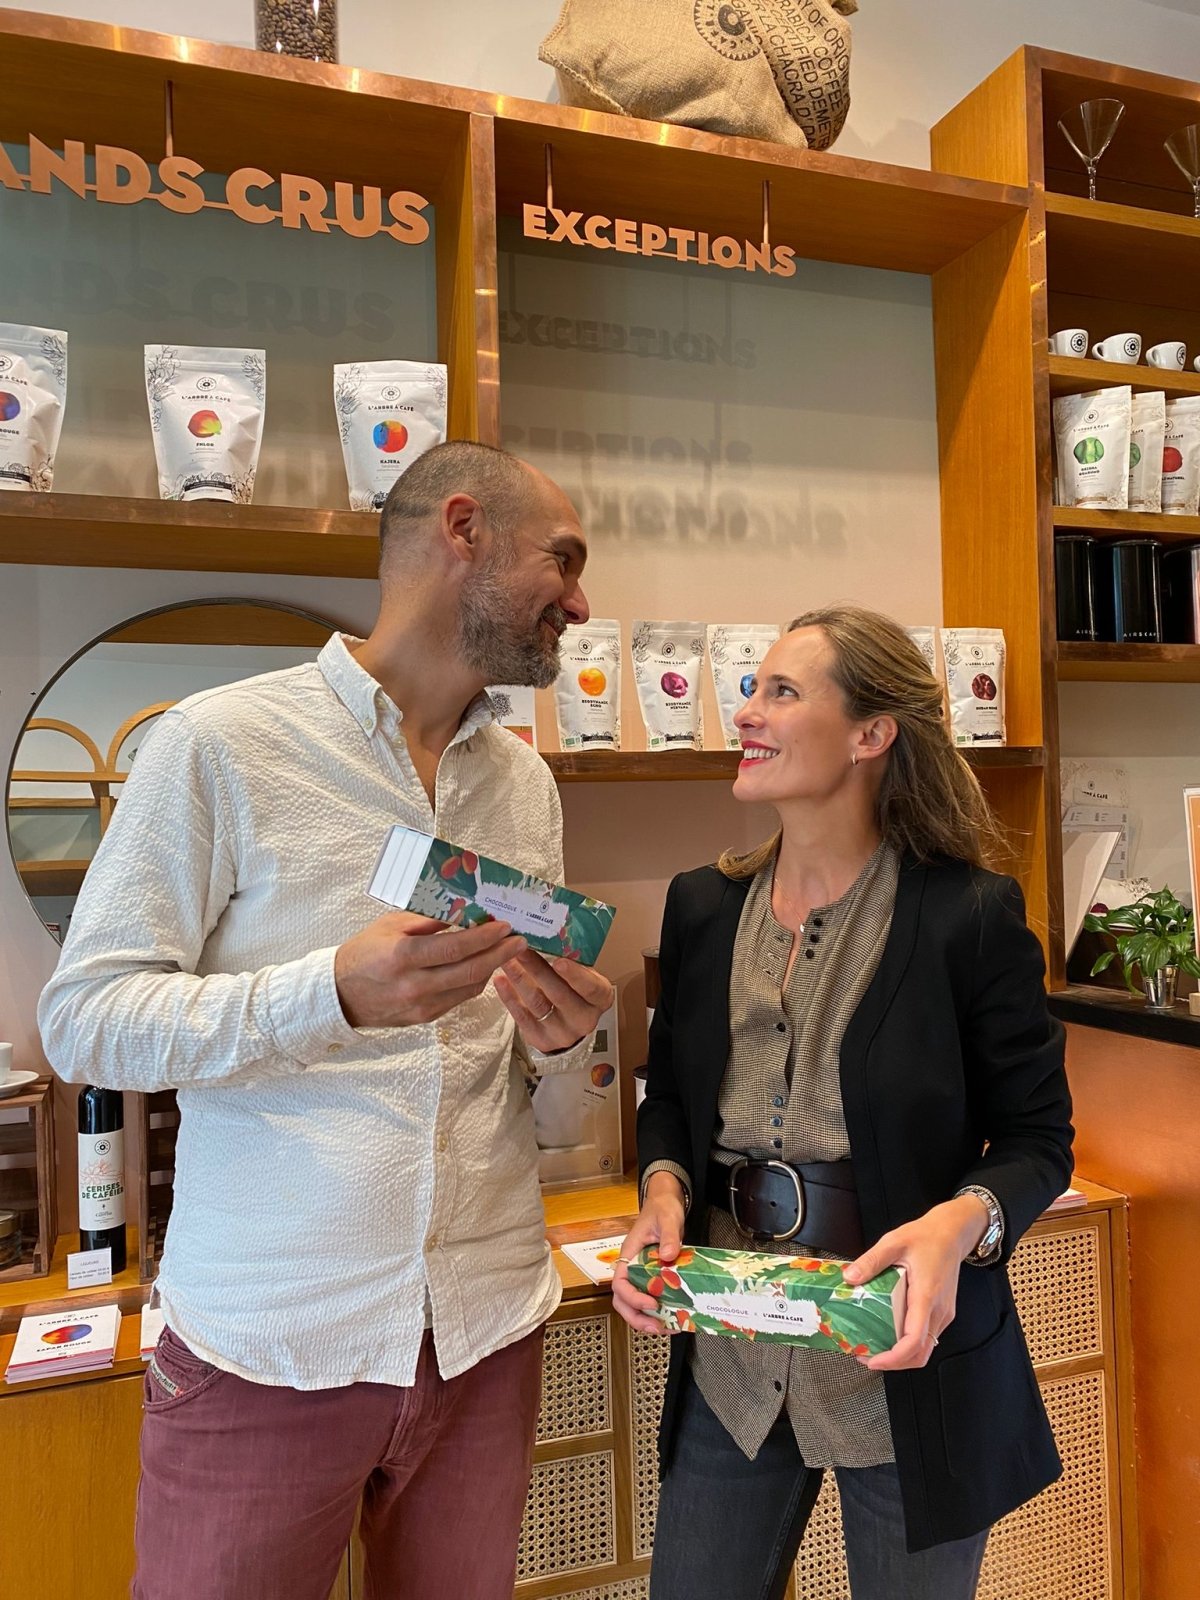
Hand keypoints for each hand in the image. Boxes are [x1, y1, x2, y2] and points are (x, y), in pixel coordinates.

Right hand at [334, 911, 526, 1028]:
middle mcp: (415, 985)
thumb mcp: (392, 925)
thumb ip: (429, 920)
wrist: (339, 994)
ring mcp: (421, 1006)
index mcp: (404, 957)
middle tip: (519, 940)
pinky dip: (474, 981)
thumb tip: (465, 911)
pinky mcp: (425, 1018)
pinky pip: (459, 998)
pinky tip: (482, 966)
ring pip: (470, 987)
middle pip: (470, 971)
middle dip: (501, 954)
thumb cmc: (365, 951)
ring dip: (492, 968)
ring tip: (505, 950)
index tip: (505, 926)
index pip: (456, 947)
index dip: (486, 937)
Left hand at [493, 948, 613, 1053]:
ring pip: (537, 1003)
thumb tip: (550, 932)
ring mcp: (562, 1032)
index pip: (591, 988)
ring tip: (506, 959)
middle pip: (559, 994)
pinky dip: (509, 997)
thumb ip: (574, 961)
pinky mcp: (540, 1039)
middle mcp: (583, 1019)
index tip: (559, 960)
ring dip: (519, 979)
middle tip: (521, 948)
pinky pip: (522, 1018)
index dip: (576, 975)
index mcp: (600, 999)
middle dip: (538, 969)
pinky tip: (500, 980)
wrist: (570, 1025)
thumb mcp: (584, 976)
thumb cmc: (577, 992)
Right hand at [611, 1173, 686, 1335]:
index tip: (650, 1303)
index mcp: (629, 1254)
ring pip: (633, 1303)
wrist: (666, 1203)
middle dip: (635, 1317)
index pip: (620, 1282)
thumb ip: (669, 1236)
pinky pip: (650, 1298)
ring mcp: (641, 1273)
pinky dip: (658, 1312)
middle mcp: (631, 1267)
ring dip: (644, 1319)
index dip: (632, 1297)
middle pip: (622, 1300)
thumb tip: (667, 1255)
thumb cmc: (662, 1209)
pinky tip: (672, 1318)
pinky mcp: (653, 1277)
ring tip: (663, 1329)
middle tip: (655, 1327)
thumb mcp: (668, 1218)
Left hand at [842, 1195, 988, 1371]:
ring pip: (925, 1349)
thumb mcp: (893, 1243)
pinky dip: (909, 1344)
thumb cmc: (927, 1237)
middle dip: (893, 1363)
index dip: (893, 1358)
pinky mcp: (942, 1312)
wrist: (952, 1232)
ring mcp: (943, 1314)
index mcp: (926, 1296)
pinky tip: (891, 1333)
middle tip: (867, 1357)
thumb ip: (871, 1261)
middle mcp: (938, 1311)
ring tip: (875, 1347)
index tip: (873, 1360)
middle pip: (920, 1355)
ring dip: (901, 1356)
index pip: (914, 1340)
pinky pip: (927, 1337)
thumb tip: (850, 1277)